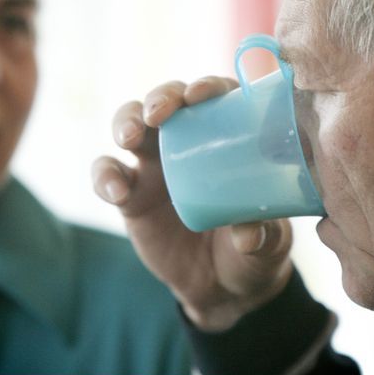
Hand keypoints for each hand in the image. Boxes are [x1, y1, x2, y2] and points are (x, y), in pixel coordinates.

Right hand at [92, 76, 293, 331]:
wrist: (219, 288)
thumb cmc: (252, 251)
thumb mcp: (269, 243)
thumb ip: (263, 235)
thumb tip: (247, 234)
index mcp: (226, 139)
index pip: (216, 97)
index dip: (206, 86)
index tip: (201, 95)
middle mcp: (186, 144)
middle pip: (166, 101)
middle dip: (159, 97)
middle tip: (159, 113)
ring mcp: (153, 167)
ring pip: (129, 126)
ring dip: (125, 122)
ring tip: (129, 137)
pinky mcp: (129, 195)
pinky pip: (107, 175)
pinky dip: (104, 176)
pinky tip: (115, 190)